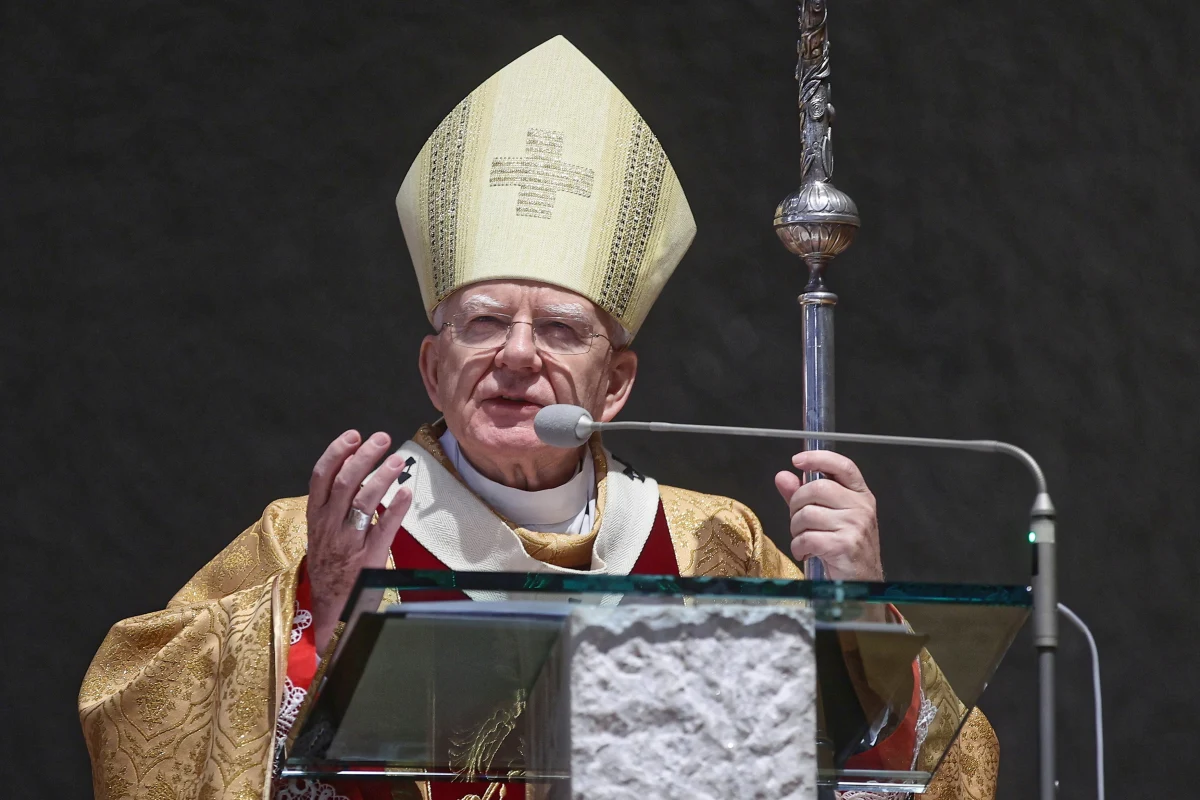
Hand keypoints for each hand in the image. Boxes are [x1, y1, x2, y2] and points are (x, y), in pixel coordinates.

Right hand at [306, 430, 412, 651]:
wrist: (331, 610)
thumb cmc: (331, 565)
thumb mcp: (323, 532)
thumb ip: (335, 504)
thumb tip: (353, 467)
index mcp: (316, 517)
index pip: (320, 477)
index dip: (336, 453)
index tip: (354, 435)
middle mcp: (328, 527)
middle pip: (343, 483)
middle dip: (363, 457)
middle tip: (382, 439)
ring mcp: (348, 542)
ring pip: (362, 502)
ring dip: (382, 477)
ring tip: (399, 459)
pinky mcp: (368, 559)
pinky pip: (383, 530)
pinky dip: (396, 510)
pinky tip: (408, 494)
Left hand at [774, 450, 882, 581]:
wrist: (861, 583)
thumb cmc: (844, 548)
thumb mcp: (826, 517)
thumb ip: (803, 496)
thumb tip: (782, 476)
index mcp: (860, 495)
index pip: (843, 466)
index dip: (819, 458)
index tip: (797, 460)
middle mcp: (862, 507)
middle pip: (815, 489)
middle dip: (796, 505)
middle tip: (798, 521)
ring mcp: (856, 526)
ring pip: (807, 514)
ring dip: (796, 530)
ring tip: (804, 539)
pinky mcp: (845, 545)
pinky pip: (807, 537)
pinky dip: (798, 547)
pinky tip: (806, 552)